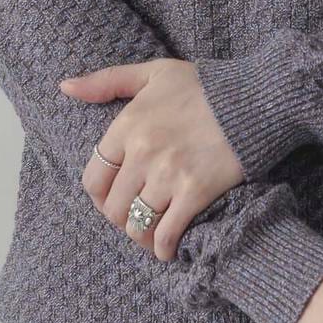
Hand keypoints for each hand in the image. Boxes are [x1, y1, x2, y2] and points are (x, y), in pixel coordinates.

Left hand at [60, 57, 244, 259]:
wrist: (257, 98)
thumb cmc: (205, 85)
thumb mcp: (154, 73)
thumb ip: (107, 81)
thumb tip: (66, 86)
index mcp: (128, 124)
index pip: (94, 178)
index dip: (99, 197)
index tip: (112, 201)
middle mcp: (143, 151)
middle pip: (113, 207)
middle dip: (121, 220)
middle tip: (135, 220)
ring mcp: (168, 174)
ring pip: (137, 224)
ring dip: (141, 237)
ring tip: (151, 237)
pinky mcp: (196, 191)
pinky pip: (168, 233)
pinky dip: (164, 248)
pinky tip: (168, 249)